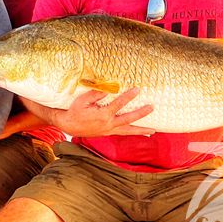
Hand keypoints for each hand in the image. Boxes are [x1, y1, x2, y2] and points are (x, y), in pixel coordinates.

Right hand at [25, 88, 154, 136]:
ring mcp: (108, 130)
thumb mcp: (83, 100)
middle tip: (151, 107)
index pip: (119, 104)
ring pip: (128, 131)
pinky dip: (133, 133)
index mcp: (103, 115)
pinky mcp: (108, 133)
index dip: (128, 96)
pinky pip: (123, 133)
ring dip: (141, 130)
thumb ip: (96, 94)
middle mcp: (108, 124)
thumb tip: (109, 88)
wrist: (69, 125)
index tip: (137, 90)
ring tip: (153, 130)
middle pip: (128, 119)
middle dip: (141, 114)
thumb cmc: (75, 110)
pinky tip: (142, 133)